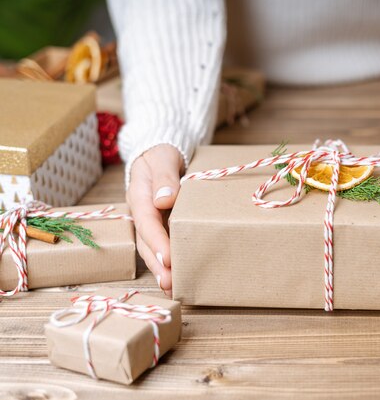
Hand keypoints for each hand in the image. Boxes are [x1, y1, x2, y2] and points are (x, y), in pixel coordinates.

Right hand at [126, 144, 183, 296]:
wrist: (161, 153)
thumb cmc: (162, 154)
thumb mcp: (163, 157)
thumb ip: (164, 176)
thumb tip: (164, 199)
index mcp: (139, 195)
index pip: (146, 221)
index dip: (156, 240)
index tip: (167, 258)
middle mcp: (142, 212)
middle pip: (145, 241)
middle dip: (156, 264)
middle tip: (170, 282)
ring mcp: (150, 221)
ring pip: (151, 248)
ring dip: (161, 269)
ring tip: (172, 287)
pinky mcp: (160, 226)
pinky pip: (162, 245)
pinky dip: (168, 262)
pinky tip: (178, 278)